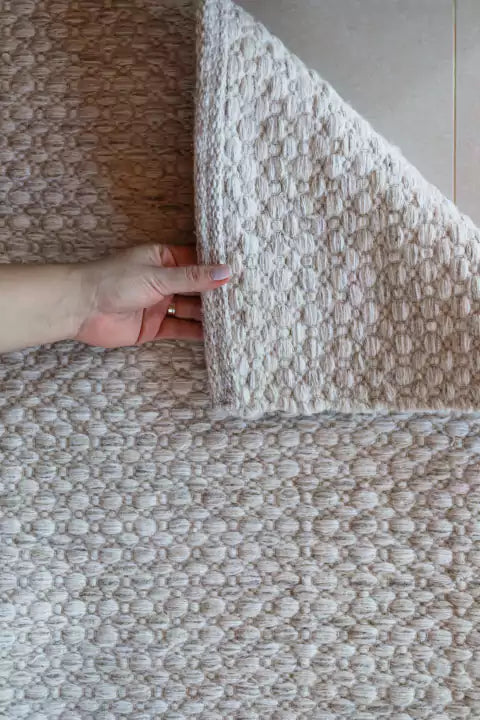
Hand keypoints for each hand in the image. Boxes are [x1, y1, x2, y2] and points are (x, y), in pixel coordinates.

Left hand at [75, 244, 230, 347]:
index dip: (218, 266)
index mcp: (163, 259)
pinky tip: (216, 335)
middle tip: (247, 297)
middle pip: (197, 287)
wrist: (81, 308)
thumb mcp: (158, 276)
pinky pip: (180, 329)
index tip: (244, 270)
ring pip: (191, 309)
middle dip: (218, 293)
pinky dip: (196, 332)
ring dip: (210, 314)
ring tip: (237, 317)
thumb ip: (192, 278)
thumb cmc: (114, 281)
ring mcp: (160, 305)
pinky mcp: (154, 327)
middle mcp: (164, 281)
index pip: (197, 260)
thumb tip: (225, 272)